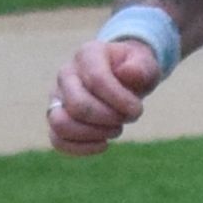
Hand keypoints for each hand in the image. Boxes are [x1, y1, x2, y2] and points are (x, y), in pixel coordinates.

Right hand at [45, 29, 155, 153]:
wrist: (123, 77)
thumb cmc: (133, 71)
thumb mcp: (145, 64)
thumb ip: (141, 67)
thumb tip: (127, 73)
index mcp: (87, 55)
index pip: (96, 80)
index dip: (119, 100)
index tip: (137, 110)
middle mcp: (66, 74)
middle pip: (77, 105)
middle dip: (108, 119)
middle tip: (126, 119)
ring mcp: (57, 97)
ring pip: (60, 124)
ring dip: (93, 134)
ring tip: (114, 130)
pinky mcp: (57, 118)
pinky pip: (58, 140)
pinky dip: (81, 148)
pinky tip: (104, 144)